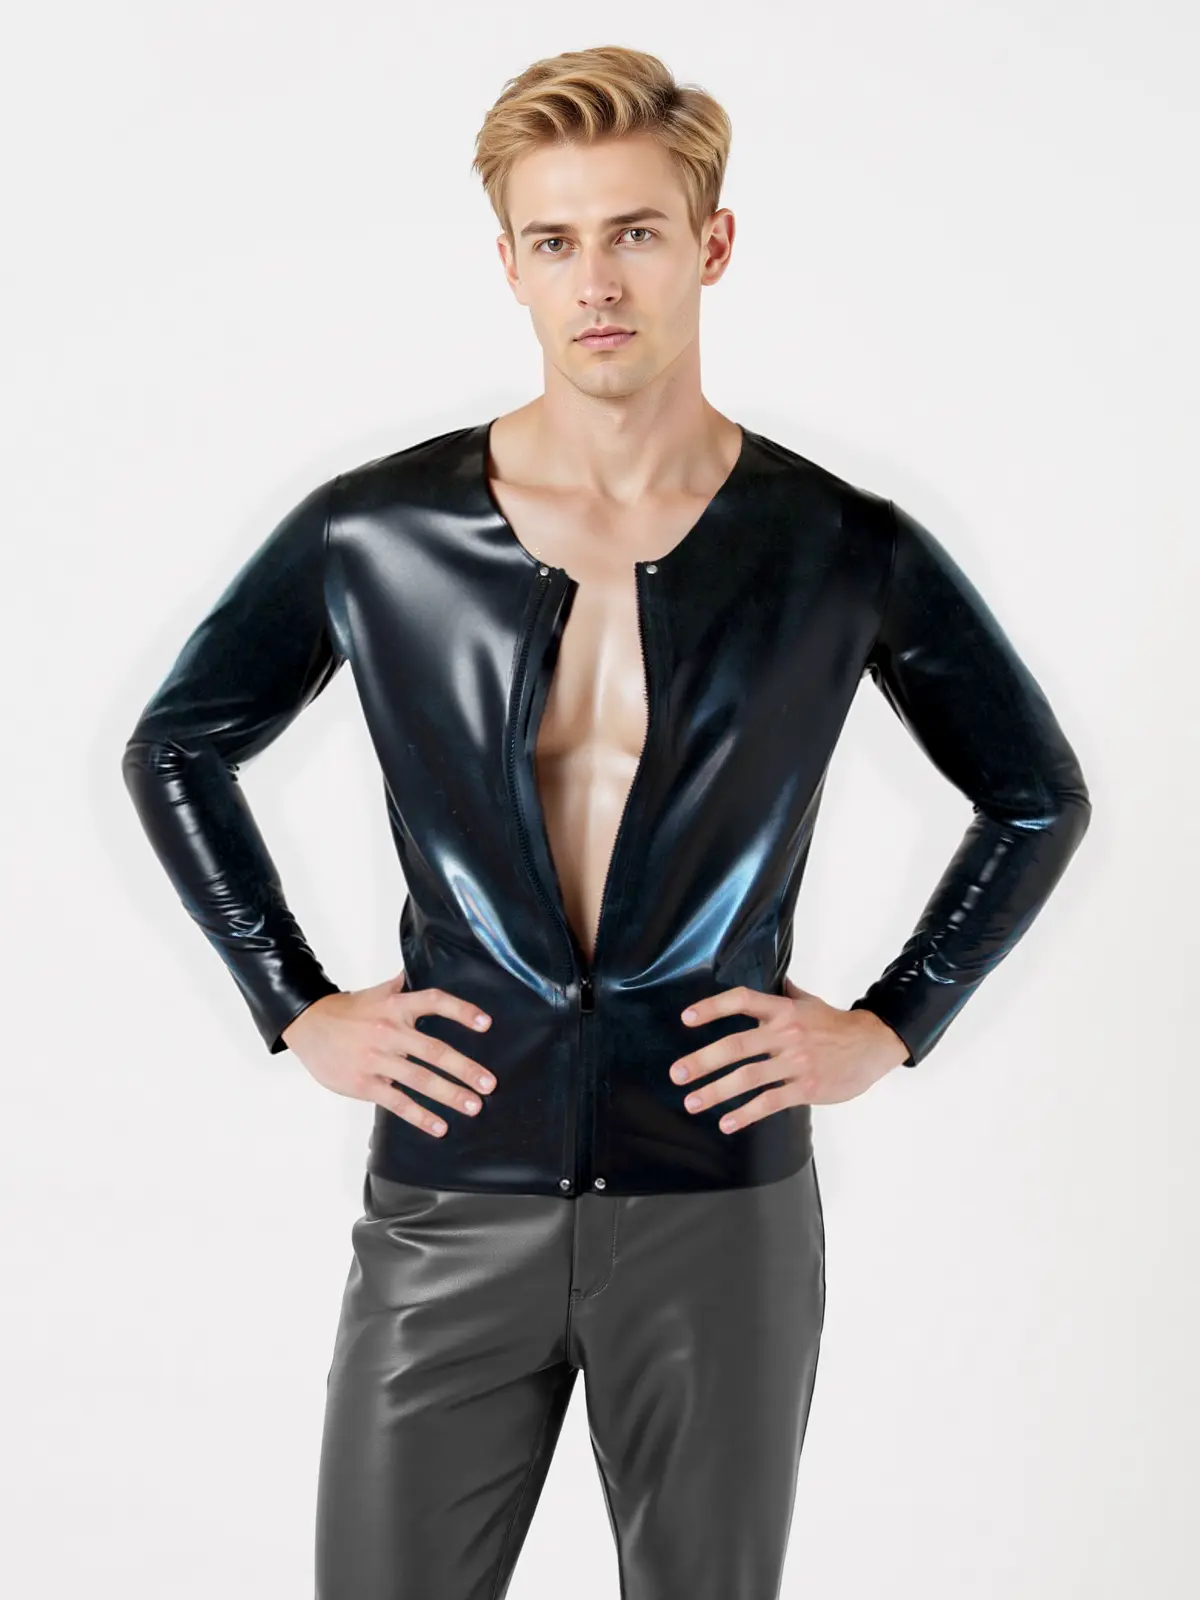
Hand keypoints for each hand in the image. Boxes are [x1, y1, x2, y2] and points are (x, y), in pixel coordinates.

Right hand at [281, 971, 497, 1137]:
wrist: (308, 1025)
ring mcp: (376, 1059)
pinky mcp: (364, 1083)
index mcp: (396, 1006)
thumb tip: (422, 965)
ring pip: (420, 1080)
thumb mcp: (378, 992)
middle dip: (465, 1069)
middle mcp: (389, 1031)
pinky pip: (397, 1102)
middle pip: (435, 1051)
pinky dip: (420, 1116)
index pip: (435, 1002)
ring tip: (474, 1106)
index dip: (462, 1011)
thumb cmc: (348, 1011)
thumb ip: (403, 984)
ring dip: (450, 1095)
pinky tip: (439, 1127)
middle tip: (490, 1084)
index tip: (486, 1024)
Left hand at [668, 977, 909, 1132]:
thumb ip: (785, 994)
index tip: (687, 1019)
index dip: (713, 1007)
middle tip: (677, 1073)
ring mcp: (796, 1062)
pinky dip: (745, 1114)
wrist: (872, 1045)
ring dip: (716, 1092)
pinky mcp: (806, 1088)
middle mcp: (786, 1034)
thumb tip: (774, 979)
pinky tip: (726, 1122)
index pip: (743, 1001)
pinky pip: (770, 1102)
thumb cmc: (836, 1025)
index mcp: (783, 1010)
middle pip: (736, 1046)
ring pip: (748, 1077)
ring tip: (692, 1102)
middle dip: (702, 1061)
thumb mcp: (809, 1002)